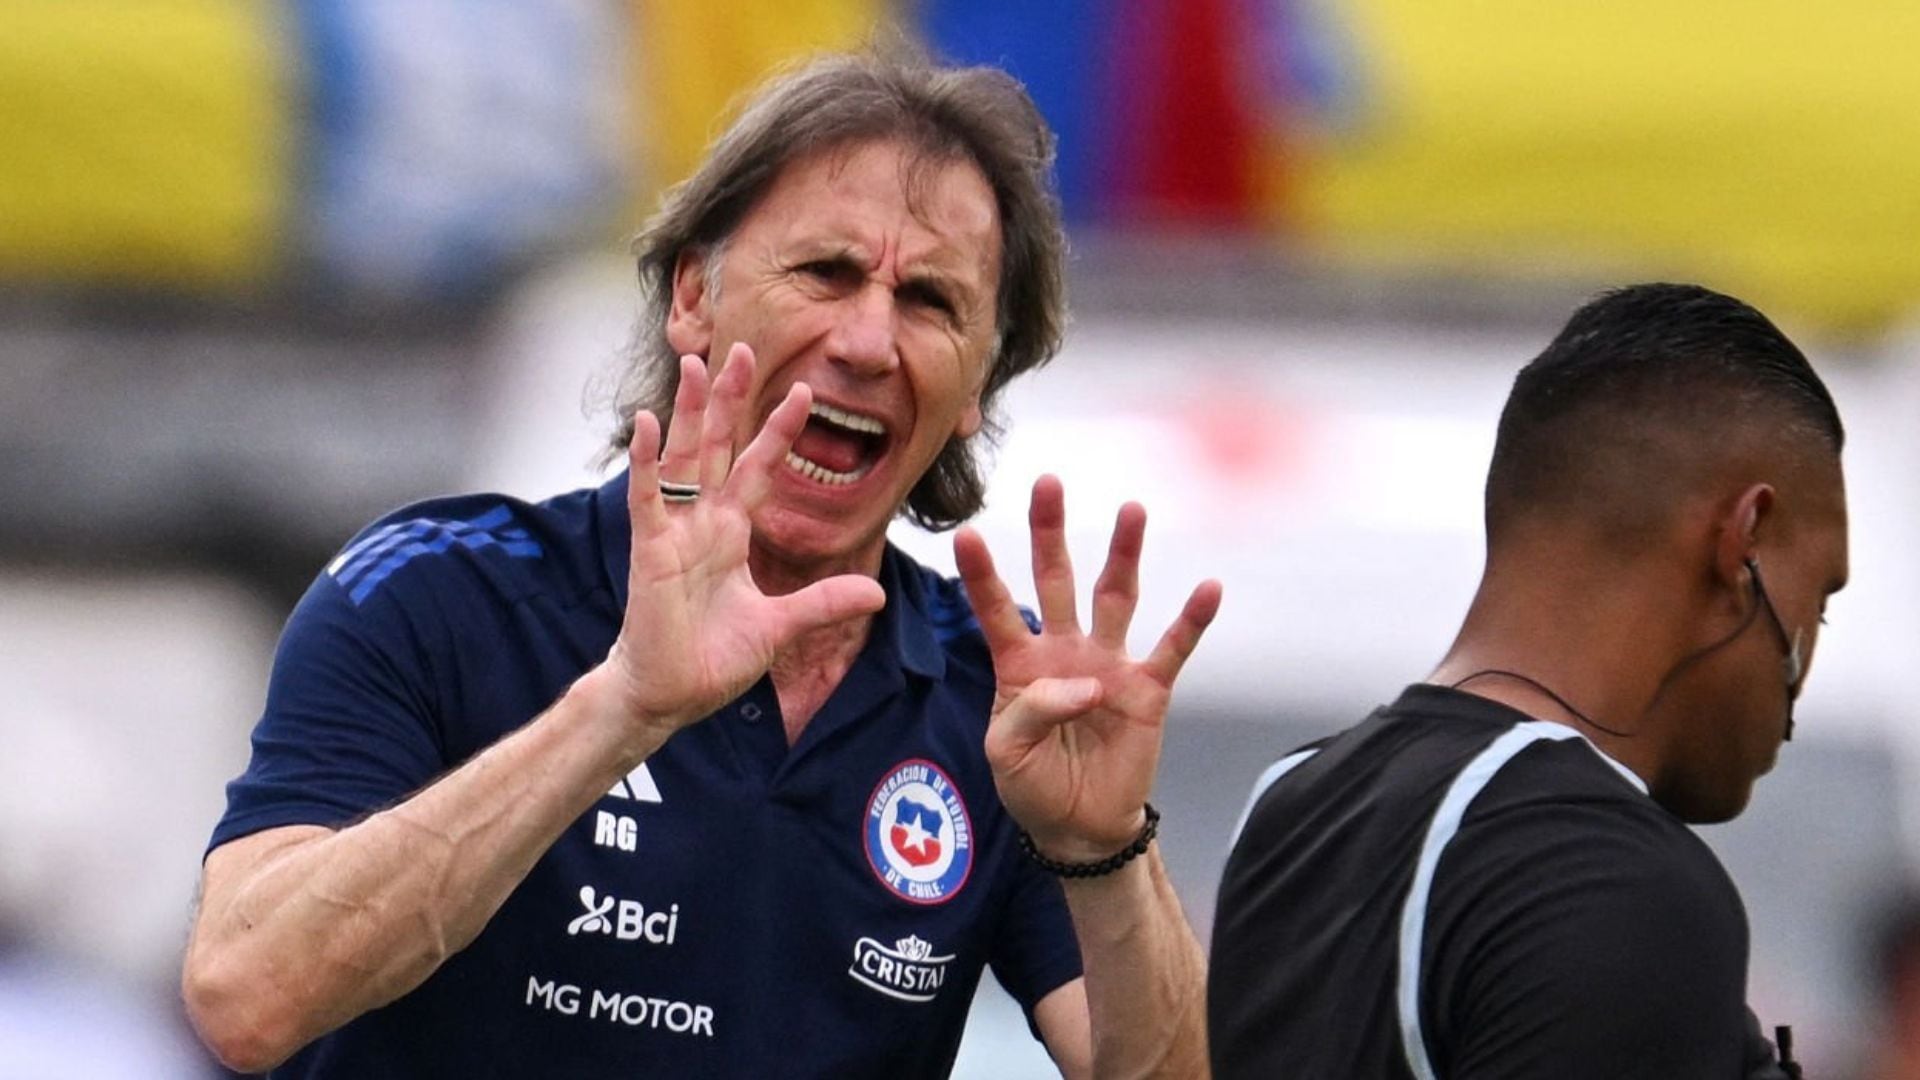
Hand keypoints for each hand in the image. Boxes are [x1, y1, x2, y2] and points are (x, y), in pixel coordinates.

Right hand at [600, 343, 885, 743]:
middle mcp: (703, 524)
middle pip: (717, 446)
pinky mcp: (651, 550)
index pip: (759, 468)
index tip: (803, 392)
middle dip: (728, 399)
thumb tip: (876, 594)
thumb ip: (824, 603)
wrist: (669, 695)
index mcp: (731, 534)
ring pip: (682, 458)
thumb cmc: (711, 660)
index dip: (779, 431)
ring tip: (692, 363)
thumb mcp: (781, 627)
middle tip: (741, 348)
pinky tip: (645, 423)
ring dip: (685, 411)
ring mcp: (675, 532)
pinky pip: (647, 497)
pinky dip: (645, 461)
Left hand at [955, 475, 1221, 861]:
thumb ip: (1033, 710)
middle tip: (1047, 482)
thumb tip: (1088, 684)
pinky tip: (1209, 587)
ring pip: (1115, 597)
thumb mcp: (1007, 752)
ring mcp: (1109, 664)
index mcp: (1020, 664)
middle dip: (1050, 532)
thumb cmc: (1033, 785)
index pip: (997, 609)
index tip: (965, 533)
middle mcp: (1064, 651)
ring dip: (1123, 554)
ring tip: (1131, 510)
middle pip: (1056, 579)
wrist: (1080, 827)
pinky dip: (1192, 619)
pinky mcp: (1148, 690)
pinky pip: (1173, 648)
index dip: (982, 574)